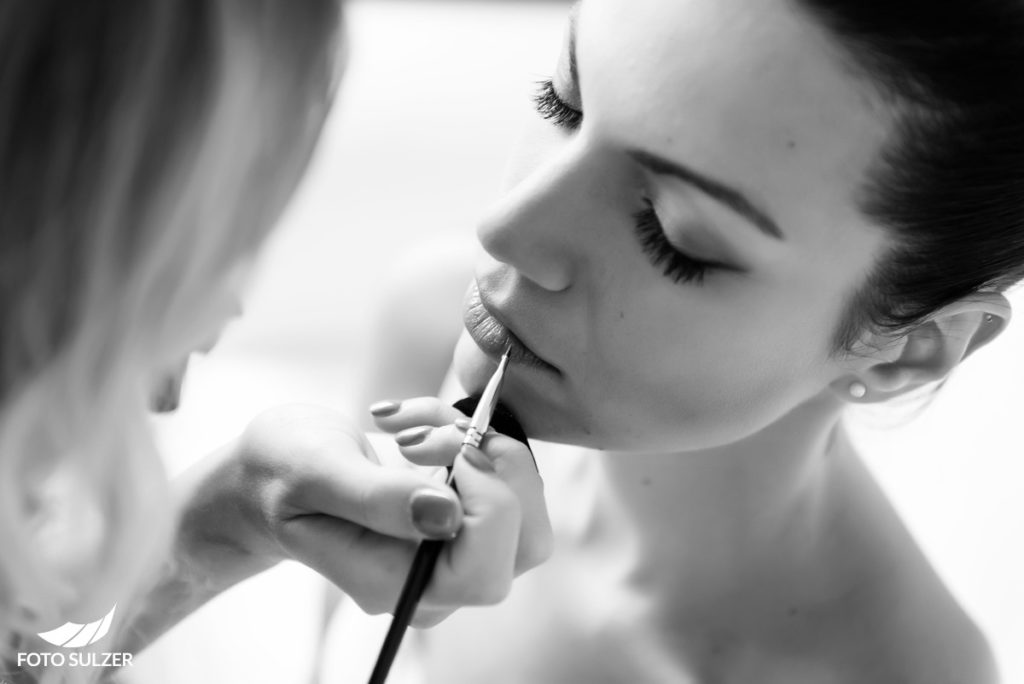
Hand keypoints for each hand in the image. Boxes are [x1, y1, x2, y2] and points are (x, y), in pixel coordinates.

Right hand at [176, 401, 549, 628]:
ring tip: (416, 423)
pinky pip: (503, 478)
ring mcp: (452, 551)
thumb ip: (376, 497)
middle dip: (497, 468)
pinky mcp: (465, 519)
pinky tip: (416, 422)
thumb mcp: (312, 473)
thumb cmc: (279, 476)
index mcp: (395, 585)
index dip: (487, 505)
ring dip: (484, 445)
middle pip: (524, 543)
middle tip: (434, 430)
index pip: (483, 572)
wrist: (273, 476)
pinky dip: (472, 435)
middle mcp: (434, 581)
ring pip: (525, 507)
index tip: (446, 447)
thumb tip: (450, 515)